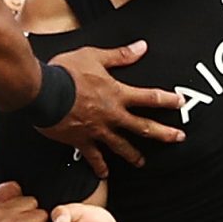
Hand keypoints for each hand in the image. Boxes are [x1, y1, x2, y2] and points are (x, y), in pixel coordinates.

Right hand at [35, 42, 184, 174]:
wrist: (42, 92)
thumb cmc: (65, 72)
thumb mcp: (94, 57)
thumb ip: (120, 55)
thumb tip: (141, 47)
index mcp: (117, 93)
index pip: (150, 97)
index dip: (167, 100)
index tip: (180, 102)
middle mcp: (111, 115)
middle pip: (143, 126)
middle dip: (163, 133)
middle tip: (178, 138)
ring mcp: (97, 130)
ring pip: (121, 146)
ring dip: (134, 155)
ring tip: (142, 162)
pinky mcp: (81, 140)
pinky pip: (93, 156)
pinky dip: (99, 166)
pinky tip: (104, 174)